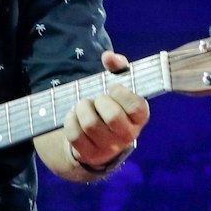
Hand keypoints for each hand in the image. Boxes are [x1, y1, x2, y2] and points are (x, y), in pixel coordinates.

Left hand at [63, 50, 150, 168]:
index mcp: (139, 117)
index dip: (122, 93)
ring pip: (90, 124)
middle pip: (112, 116)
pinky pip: (75, 135)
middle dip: (99, 101)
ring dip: (82, 109)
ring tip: (84, 106)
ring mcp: (108, 147)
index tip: (113, 88)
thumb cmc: (112, 105)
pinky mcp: (89, 154)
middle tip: (97, 99)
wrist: (98, 139)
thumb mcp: (119, 85)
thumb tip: (108, 56)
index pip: (136, 106)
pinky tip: (74, 116)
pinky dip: (70, 120)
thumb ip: (118, 67)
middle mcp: (127, 135)